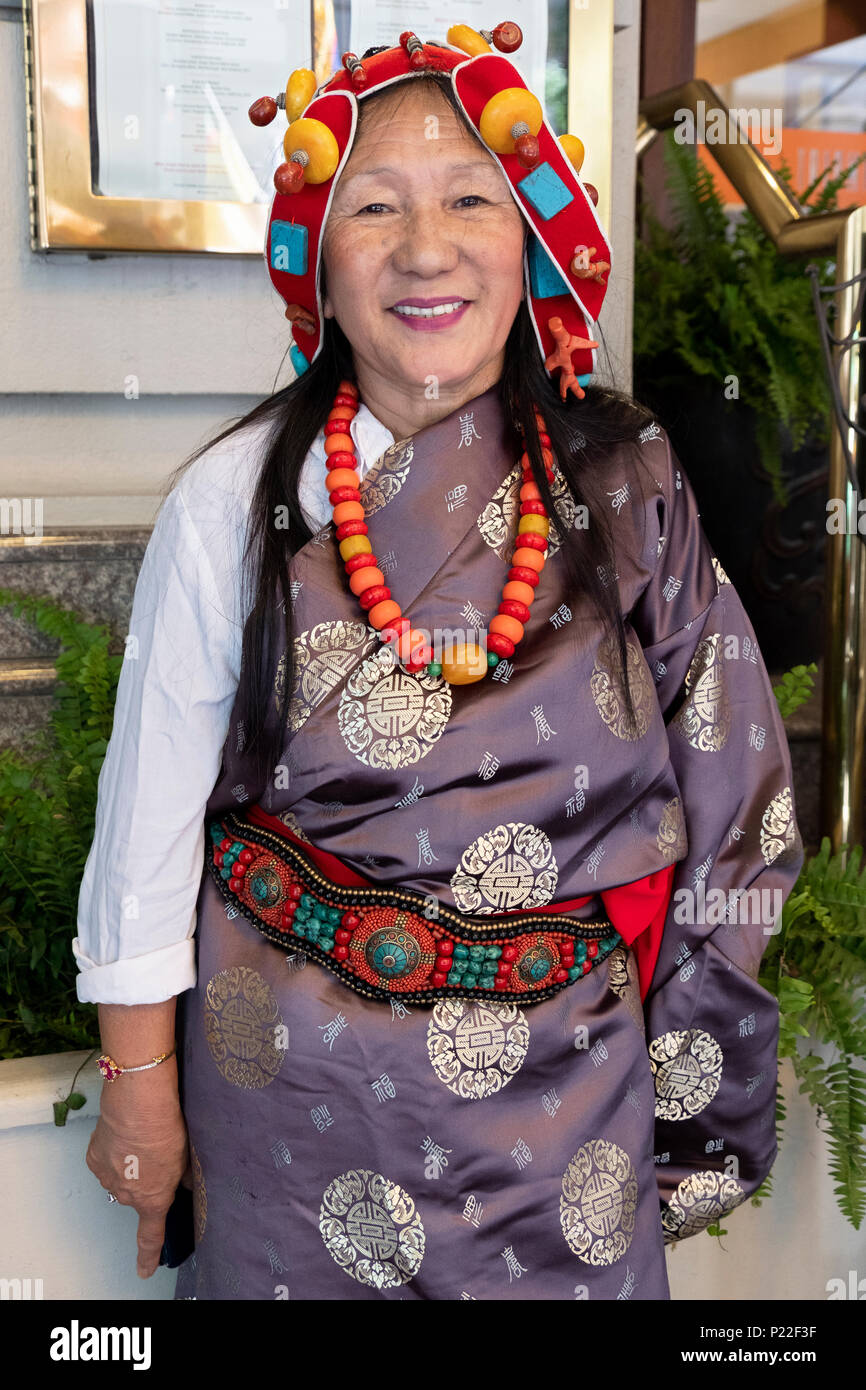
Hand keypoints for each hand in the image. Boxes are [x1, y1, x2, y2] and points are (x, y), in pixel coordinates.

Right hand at [86, 1064, 189, 1277]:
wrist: (138, 1102)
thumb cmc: (167, 1127)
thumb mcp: (185, 1155)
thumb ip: (182, 1176)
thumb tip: (182, 1182)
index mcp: (153, 1199)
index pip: (150, 1236)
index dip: (148, 1256)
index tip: (144, 1272)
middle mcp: (127, 1195)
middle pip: (136, 1196)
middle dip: (144, 1181)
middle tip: (155, 1154)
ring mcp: (107, 1177)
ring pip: (119, 1178)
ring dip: (128, 1165)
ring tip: (139, 1140)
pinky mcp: (93, 1159)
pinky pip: (106, 1162)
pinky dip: (114, 1152)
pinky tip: (124, 1135)